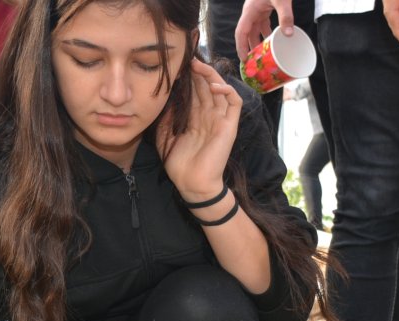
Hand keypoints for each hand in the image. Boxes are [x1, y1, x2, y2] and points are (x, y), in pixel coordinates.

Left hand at [156, 59, 242, 201]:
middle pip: (205, 86)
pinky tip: (214, 86)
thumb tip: (165, 96)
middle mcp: (208, 115)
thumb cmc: (179, 164)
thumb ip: (166, 116)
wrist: (192, 183)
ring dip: (210, 75)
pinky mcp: (230, 125)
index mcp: (194, 117)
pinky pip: (234, 102)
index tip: (176, 65)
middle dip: (197, 71)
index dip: (187, 77)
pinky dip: (227, 90)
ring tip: (197, 65)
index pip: (193, 90)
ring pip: (219, 89)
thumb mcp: (165, 135)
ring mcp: (220, 119)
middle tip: (186, 58)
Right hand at [234, 0, 293, 60]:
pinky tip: (272, 41)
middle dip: (250, 48)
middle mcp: (251, 12)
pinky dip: (266, 34)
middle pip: (248, 34)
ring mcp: (257, 11)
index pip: (241, 32)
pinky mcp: (264, 9)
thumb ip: (285, 16)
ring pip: (255, 30)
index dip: (241, 47)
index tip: (244, 60)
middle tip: (255, 62)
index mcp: (250, 11)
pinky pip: (262, 24)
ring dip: (258, 42)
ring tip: (263, 55)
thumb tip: (289, 35)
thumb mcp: (281, 1)